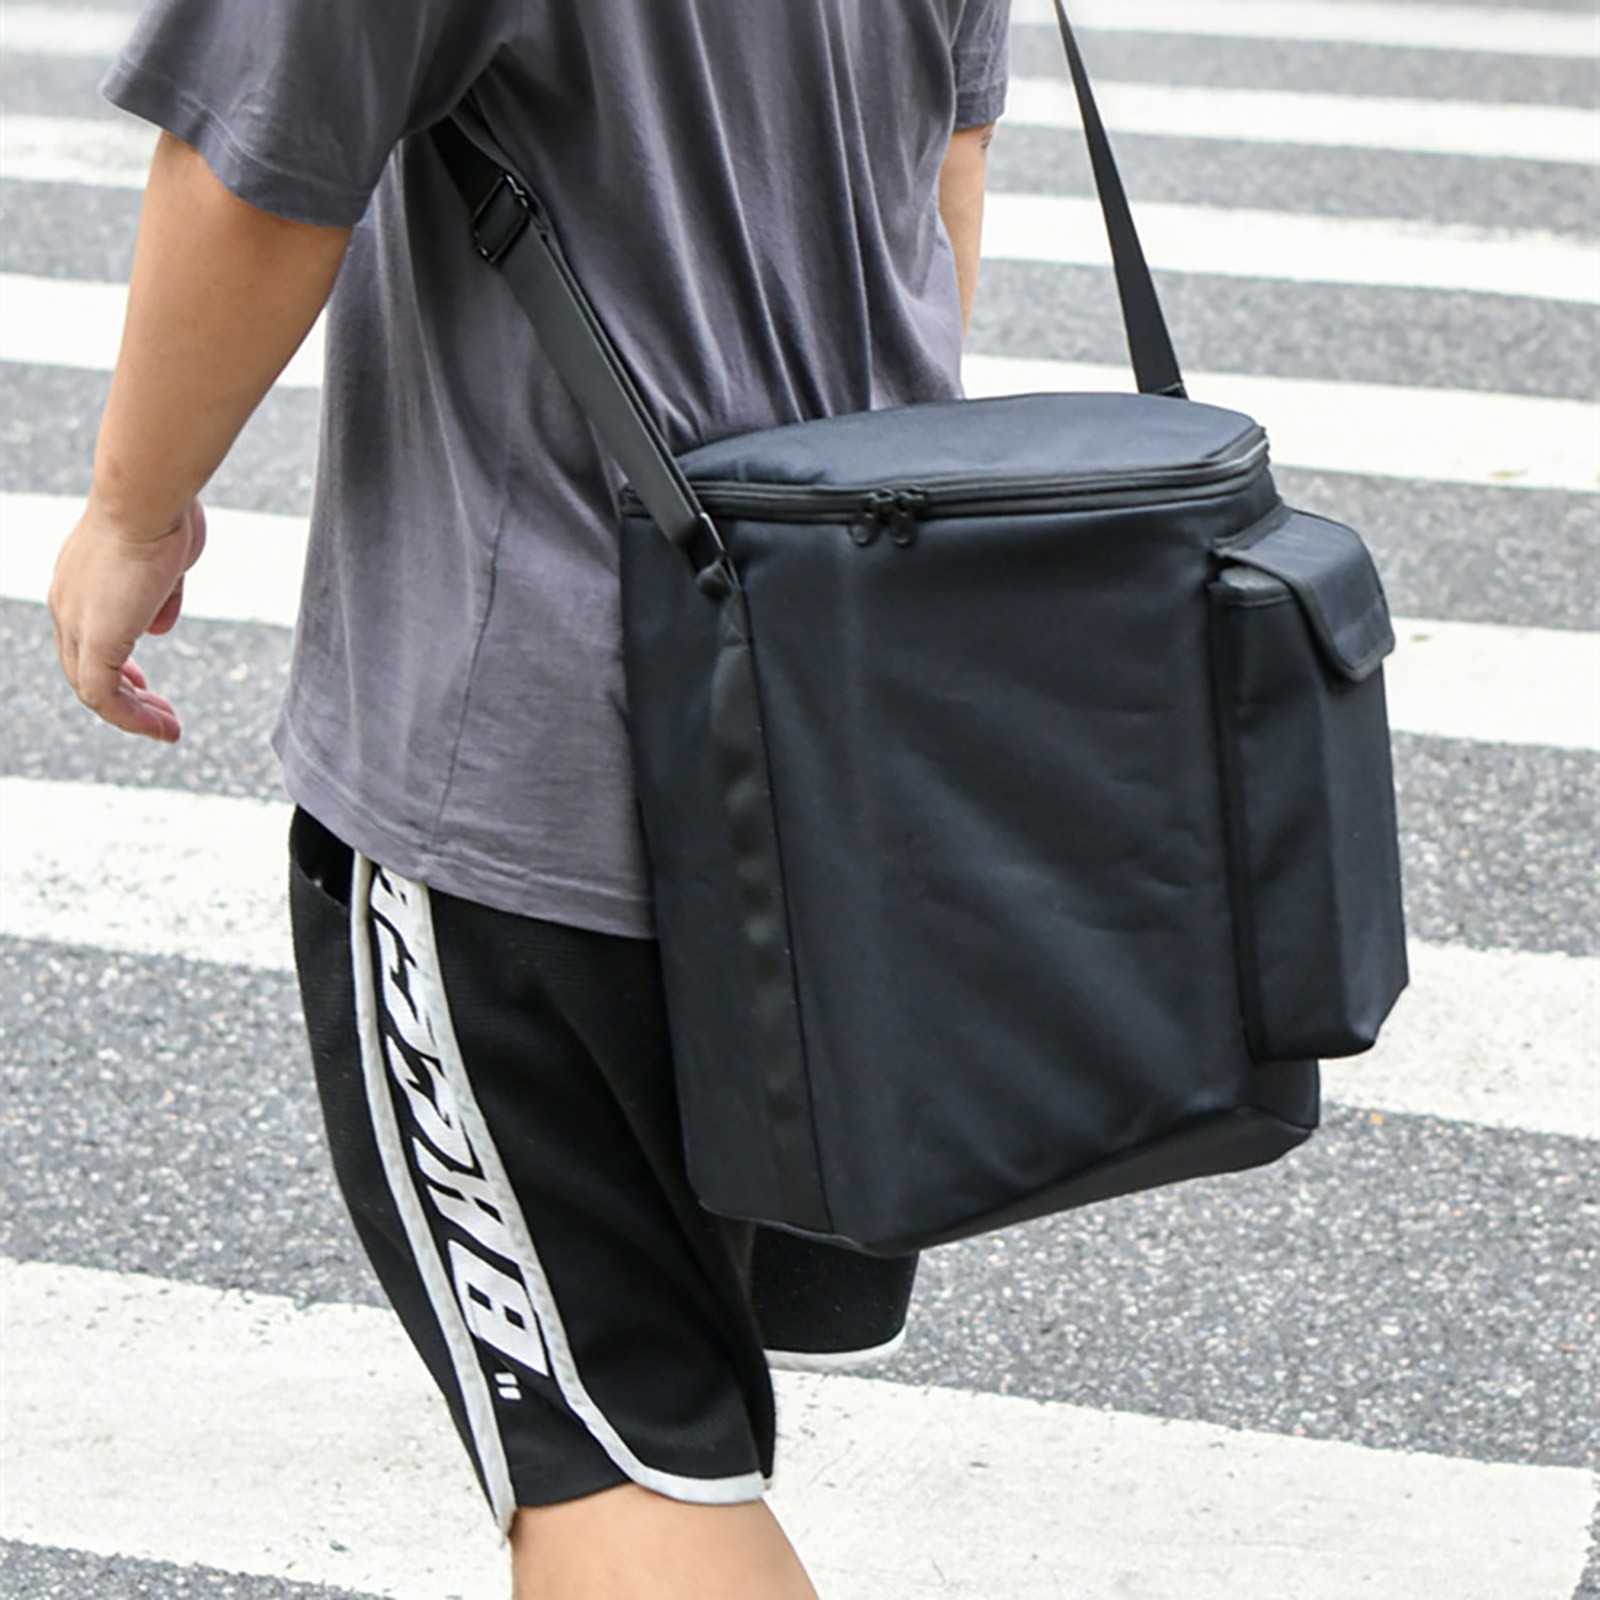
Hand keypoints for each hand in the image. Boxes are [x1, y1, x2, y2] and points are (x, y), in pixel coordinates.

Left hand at [48, 498, 207, 741]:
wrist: (147, 496)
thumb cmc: (164, 513)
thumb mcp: (166, 561)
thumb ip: (160, 596)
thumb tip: (157, 627)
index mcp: (79, 582)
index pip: (85, 638)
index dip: (116, 667)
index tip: (145, 684)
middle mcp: (66, 604)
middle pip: (82, 668)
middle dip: (124, 697)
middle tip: (160, 716)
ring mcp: (76, 622)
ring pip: (91, 689)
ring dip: (132, 715)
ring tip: (168, 730)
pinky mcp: (97, 640)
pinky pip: (105, 697)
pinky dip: (133, 719)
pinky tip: (163, 729)